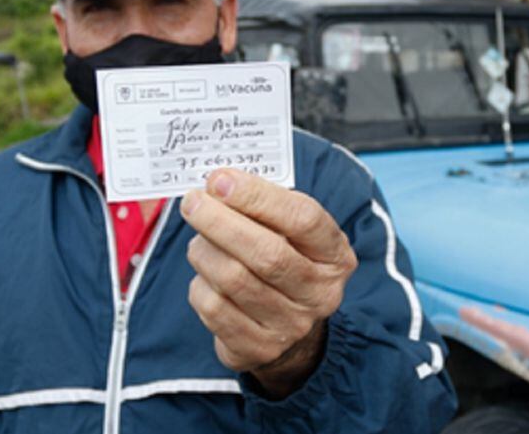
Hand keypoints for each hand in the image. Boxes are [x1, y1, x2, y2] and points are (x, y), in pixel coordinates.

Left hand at [181, 167, 357, 397]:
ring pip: (233, 280)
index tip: (220, 180)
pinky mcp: (258, 348)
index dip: (258, 196)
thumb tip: (217, 185)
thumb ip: (263, 206)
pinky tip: (205, 276)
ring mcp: (292, 325)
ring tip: (199, 239)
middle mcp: (320, 293)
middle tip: (193, 203)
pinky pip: (214, 309)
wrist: (288, 328)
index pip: (303, 219)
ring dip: (205, 251)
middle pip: (267, 253)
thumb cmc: (284, 261)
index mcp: (335, 255)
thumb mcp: (290, 232)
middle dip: (221, 222)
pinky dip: (199, 284)